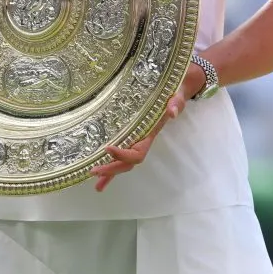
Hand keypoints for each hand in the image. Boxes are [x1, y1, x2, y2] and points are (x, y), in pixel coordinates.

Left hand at [90, 60, 203, 190]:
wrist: (178, 89)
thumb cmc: (176, 92)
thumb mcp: (177, 95)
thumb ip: (176, 102)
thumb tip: (172, 111)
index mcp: (151, 133)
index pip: (138, 152)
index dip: (123, 154)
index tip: (108, 147)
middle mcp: (144, 139)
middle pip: (128, 162)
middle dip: (112, 168)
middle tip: (94, 171)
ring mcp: (138, 138)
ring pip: (124, 161)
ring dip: (111, 172)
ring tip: (97, 184)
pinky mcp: (133, 133)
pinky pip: (122, 151)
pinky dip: (112, 163)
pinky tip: (101, 171)